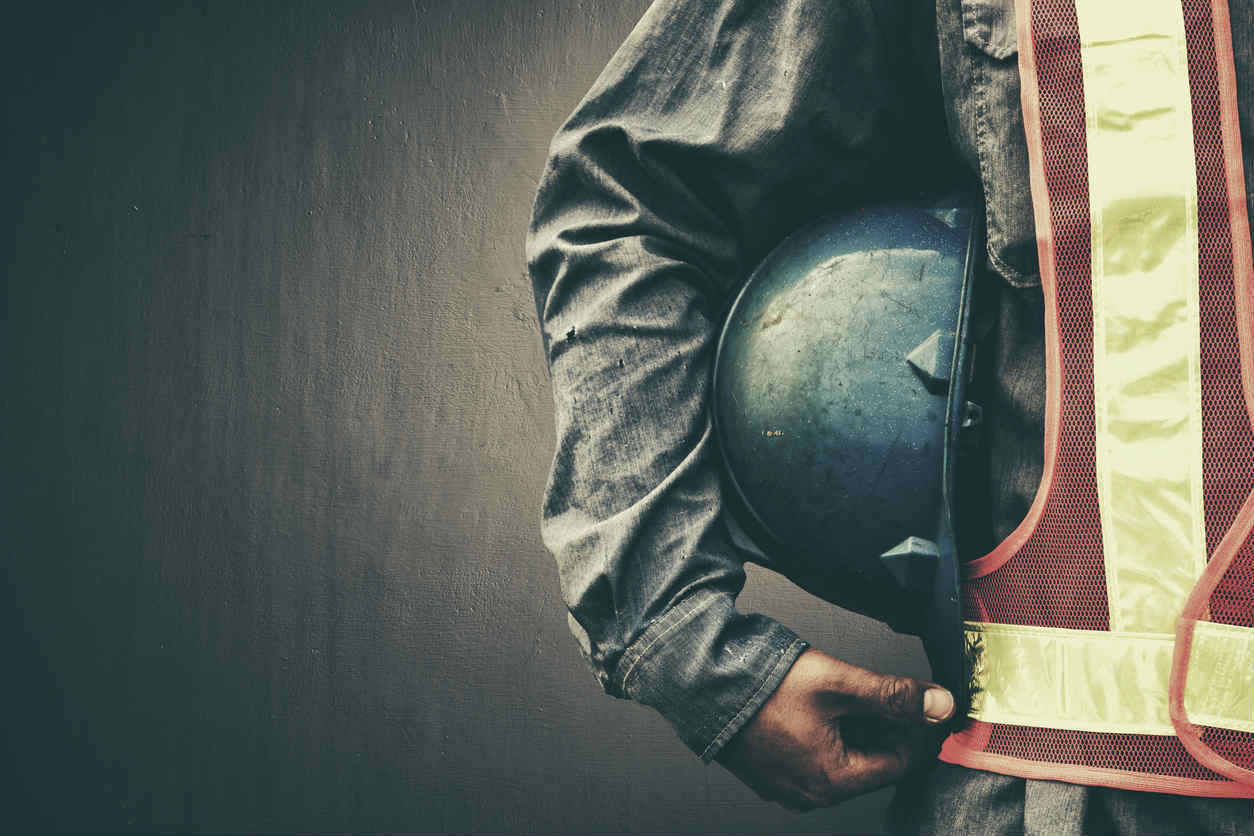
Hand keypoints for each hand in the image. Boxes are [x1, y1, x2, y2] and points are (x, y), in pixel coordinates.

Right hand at [715, 648, 954, 811]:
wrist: (699, 682)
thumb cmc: (760, 686)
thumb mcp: (838, 683)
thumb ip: (893, 694)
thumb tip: (940, 704)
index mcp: (832, 781)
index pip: (900, 761)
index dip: (911, 726)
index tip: (912, 698)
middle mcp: (810, 793)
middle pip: (871, 760)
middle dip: (879, 723)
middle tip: (868, 687)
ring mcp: (786, 785)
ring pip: (843, 756)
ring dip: (851, 724)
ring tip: (835, 689)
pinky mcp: (770, 770)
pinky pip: (813, 755)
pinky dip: (823, 730)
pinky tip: (811, 702)